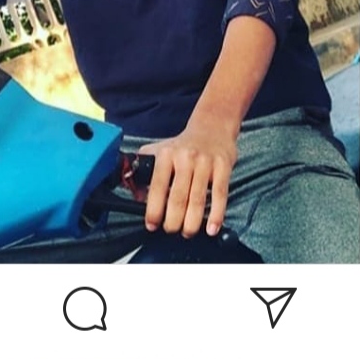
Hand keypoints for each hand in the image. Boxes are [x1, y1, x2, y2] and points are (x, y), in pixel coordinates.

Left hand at [139, 121, 237, 237]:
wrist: (212, 126)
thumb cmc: (184, 145)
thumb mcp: (160, 151)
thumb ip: (145, 171)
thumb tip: (137, 196)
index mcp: (166, 155)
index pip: (157, 186)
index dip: (153, 209)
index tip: (151, 225)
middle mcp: (185, 157)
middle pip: (177, 197)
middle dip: (173, 221)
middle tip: (170, 230)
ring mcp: (205, 162)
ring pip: (198, 199)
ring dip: (192, 223)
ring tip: (187, 232)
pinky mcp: (223, 166)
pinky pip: (220, 195)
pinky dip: (216, 215)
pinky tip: (211, 229)